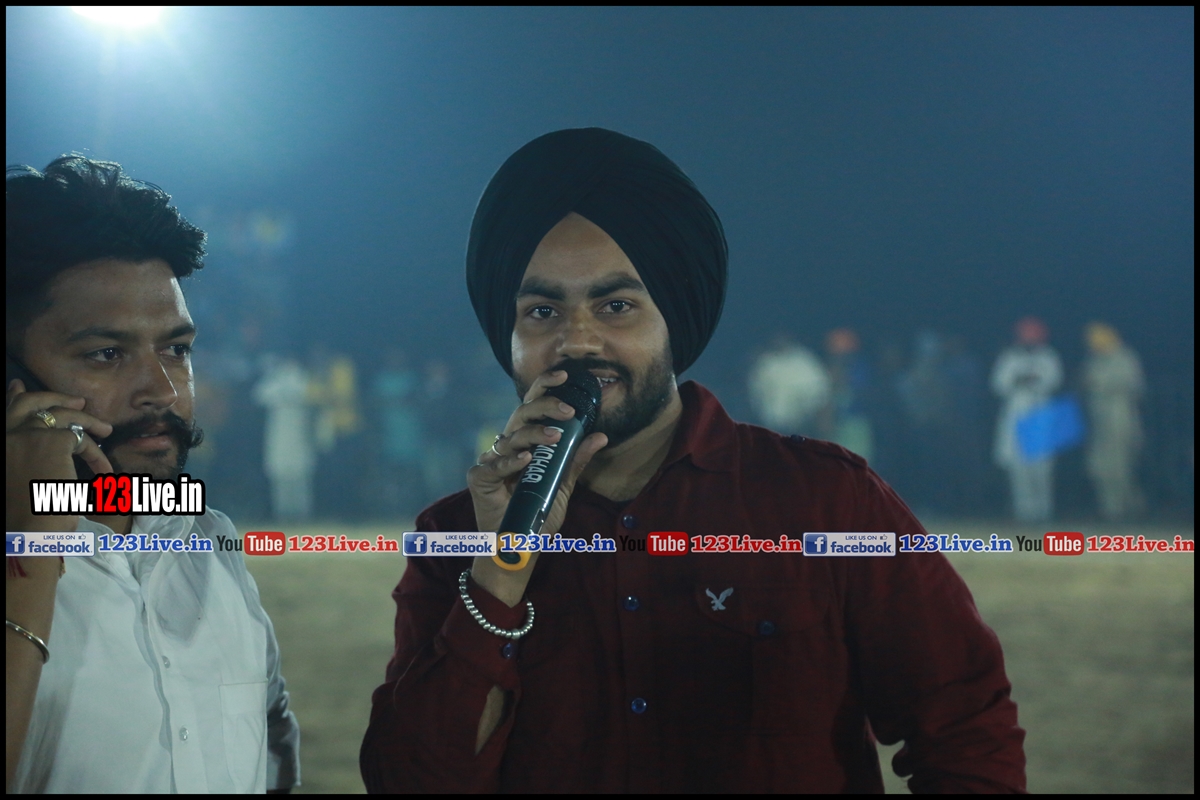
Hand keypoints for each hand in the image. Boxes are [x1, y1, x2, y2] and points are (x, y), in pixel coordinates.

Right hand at [6, 379, 112, 533]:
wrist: (27, 533)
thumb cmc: (26, 520)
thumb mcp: (21, 482)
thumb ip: (26, 457)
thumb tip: (47, 446)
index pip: (5, 413)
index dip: (15, 398)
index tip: (19, 387)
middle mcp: (6, 436)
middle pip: (30, 404)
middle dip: (54, 398)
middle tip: (78, 402)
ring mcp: (27, 435)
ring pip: (61, 415)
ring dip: (86, 420)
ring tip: (105, 429)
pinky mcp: (53, 441)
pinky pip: (81, 438)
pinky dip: (96, 453)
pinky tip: (105, 470)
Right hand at [466, 369, 606, 604]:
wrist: (520, 547)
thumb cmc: (538, 514)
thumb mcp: (563, 485)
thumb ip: (576, 460)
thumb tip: (600, 435)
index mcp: (526, 441)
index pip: (534, 406)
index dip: (546, 386)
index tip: (565, 374)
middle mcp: (508, 446)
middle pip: (522, 414)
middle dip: (545, 406)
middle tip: (568, 411)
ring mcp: (491, 461)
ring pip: (511, 437)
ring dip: (534, 434)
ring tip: (555, 437)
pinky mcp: (479, 478)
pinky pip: (493, 465)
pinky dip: (511, 462)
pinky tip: (526, 459)